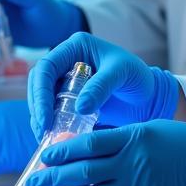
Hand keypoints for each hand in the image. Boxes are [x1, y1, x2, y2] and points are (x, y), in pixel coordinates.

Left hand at [25, 120, 185, 185]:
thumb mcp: (151, 127)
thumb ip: (122, 136)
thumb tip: (91, 144)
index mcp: (130, 138)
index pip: (88, 144)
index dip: (63, 150)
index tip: (45, 154)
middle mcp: (128, 164)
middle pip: (82, 172)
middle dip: (54, 178)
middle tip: (32, 182)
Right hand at [29, 32, 179, 137]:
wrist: (148, 93)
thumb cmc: (137, 76)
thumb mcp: (122, 75)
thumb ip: (101, 87)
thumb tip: (79, 107)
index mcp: (76, 47)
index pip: (47, 67)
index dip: (40, 92)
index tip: (45, 117)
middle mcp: (66, 61)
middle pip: (38, 83)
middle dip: (37, 107)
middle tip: (42, 131)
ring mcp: (65, 80)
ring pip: (41, 97)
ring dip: (40, 117)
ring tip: (45, 138)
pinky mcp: (69, 98)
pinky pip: (52, 109)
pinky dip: (50, 123)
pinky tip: (54, 138)